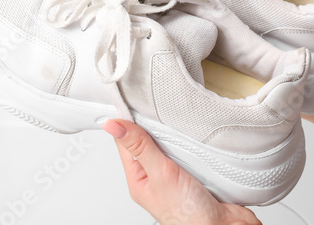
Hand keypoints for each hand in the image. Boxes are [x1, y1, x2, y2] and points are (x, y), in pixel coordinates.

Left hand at [102, 119, 261, 224]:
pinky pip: (194, 152)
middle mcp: (157, 177)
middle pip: (151, 142)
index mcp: (140, 179)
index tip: (130, 101)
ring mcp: (178, 176)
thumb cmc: (188, 217)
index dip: (127, 122)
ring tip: (180, 120)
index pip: (127, 143)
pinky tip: (199, 136)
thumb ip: (140, 147)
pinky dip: (197, 144)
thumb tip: (113, 125)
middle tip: (158, 107)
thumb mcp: (160, 174)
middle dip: (156, 126)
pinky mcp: (200, 174)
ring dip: (179, 136)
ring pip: (173, 146)